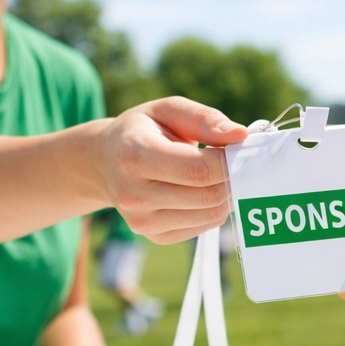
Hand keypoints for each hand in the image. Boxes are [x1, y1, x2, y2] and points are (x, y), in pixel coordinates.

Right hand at [101, 98, 247, 243]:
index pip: (198, 169)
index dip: (229, 161)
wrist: (104, 162)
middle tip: (234, 160)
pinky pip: (204, 226)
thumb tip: (240, 135)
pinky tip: (201, 189)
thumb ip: (204, 119)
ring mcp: (143, 222)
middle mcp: (134, 195)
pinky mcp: (156, 236)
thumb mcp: (167, 110)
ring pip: (211, 214)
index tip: (239, 147)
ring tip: (217, 173)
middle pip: (208, 195)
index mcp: (134, 156)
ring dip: (226, 193)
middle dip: (231, 177)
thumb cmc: (141, 130)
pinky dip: (213, 207)